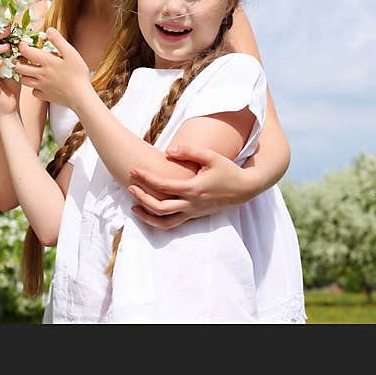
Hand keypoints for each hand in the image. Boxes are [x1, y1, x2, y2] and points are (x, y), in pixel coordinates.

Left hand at [14, 28, 92, 108]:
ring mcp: (42, 86)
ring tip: (30, 70)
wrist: (81, 96)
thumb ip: (59, 41)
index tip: (24, 44)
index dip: (22, 46)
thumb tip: (49, 30)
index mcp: (46, 62)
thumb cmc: (78, 74)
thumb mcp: (71, 53)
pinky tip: (40, 84)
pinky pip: (34, 92)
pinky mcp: (45, 96)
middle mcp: (40, 74)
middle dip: (19, 62)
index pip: (26, 52)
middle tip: (24, 58)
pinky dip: (34, 88)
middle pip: (20, 68)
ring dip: (24, 74)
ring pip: (23, 80)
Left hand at [127, 143, 265, 229]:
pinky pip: (174, 224)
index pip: (163, 185)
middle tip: (130, 186)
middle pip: (159, 207)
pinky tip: (151, 214)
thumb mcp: (211, 156)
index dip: (146, 178)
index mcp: (194, 189)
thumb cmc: (228, 170)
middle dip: (141, 197)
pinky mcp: (196, 216)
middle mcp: (192, 204)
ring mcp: (194, 212)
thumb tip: (168, 150)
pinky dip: (160, 221)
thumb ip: (189, 151)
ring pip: (165, 222)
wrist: (246, 189)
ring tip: (134, 208)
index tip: (134, 170)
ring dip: (147, 216)